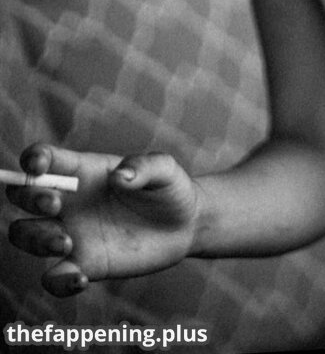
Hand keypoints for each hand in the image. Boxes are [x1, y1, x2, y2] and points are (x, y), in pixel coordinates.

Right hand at [5, 144, 201, 296]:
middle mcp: (69, 201)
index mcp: (82, 170)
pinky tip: (81, 277)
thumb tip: (120, 177)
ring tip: (65, 243)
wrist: (185, 225)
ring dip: (34, 239)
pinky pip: (53, 278)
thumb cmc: (169, 189)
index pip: (43, 159)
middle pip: (22, 196)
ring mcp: (71, 234)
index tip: (38, 165)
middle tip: (54, 204)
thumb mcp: (164, 169)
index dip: (33, 159)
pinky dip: (57, 281)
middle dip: (28, 197)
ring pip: (25, 235)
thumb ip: (144, 166)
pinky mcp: (83, 264)